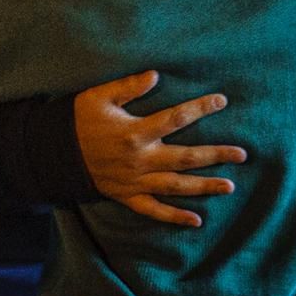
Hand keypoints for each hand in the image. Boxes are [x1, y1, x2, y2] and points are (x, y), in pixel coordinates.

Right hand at [74, 71, 246, 226]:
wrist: (54, 152)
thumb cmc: (77, 120)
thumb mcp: (99, 96)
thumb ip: (128, 86)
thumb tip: (156, 75)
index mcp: (136, 132)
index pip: (176, 118)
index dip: (201, 108)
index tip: (222, 101)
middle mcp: (141, 159)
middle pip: (187, 157)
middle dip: (217, 155)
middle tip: (242, 155)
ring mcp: (136, 181)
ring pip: (177, 186)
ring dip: (204, 187)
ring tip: (229, 186)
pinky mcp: (128, 196)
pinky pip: (154, 210)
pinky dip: (174, 216)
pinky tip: (195, 220)